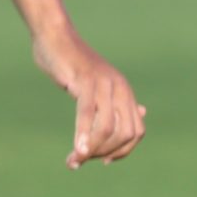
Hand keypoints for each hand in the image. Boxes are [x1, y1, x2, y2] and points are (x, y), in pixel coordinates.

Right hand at [34, 32, 145, 168]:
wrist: (54, 36)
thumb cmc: (72, 62)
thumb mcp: (99, 83)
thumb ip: (118, 100)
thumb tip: (141, 113)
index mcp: (125, 92)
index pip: (136, 132)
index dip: (123, 151)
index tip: (102, 161)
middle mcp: (119, 89)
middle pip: (125, 133)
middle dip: (105, 152)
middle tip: (82, 159)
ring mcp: (103, 85)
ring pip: (107, 127)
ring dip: (92, 149)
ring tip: (74, 160)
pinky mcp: (84, 81)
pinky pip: (87, 113)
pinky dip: (83, 134)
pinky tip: (76, 149)